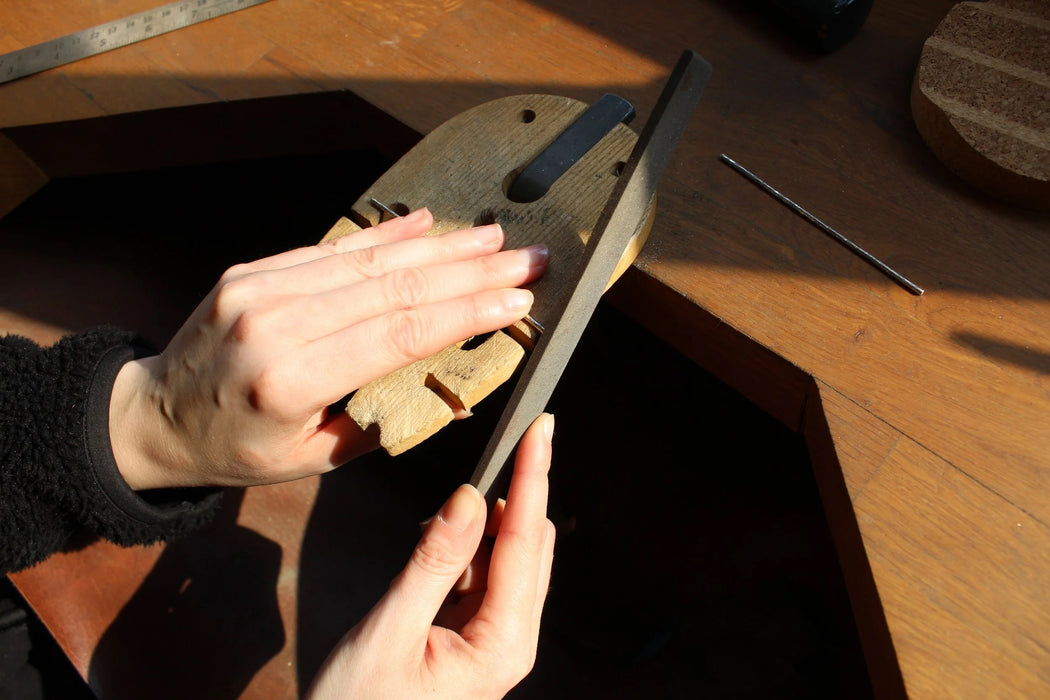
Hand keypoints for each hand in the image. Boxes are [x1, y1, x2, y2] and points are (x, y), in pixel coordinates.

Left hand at [109, 208, 547, 488]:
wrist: (155, 415)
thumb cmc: (239, 449)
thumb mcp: (311, 460)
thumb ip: (379, 421)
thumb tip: (450, 385)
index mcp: (291, 380)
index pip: (398, 335)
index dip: (464, 313)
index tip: (518, 299)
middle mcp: (275, 324)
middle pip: (393, 288)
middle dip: (470, 272)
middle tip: (527, 258)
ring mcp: (260, 288)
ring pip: (368, 260)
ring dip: (440, 247)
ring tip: (494, 237)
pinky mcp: (253, 269)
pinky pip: (331, 247)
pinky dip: (385, 235)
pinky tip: (429, 223)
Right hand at [306, 413, 556, 699]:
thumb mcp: (389, 631)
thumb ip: (433, 562)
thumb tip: (470, 497)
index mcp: (502, 644)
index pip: (525, 542)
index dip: (533, 478)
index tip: (541, 427)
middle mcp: (510, 639)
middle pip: (528, 544)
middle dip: (513, 492)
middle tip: (494, 447)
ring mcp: (494, 637)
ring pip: (507, 556)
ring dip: (484, 522)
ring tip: (438, 516)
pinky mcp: (474, 634)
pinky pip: (483, 574)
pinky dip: (465, 546)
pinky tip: (438, 539)